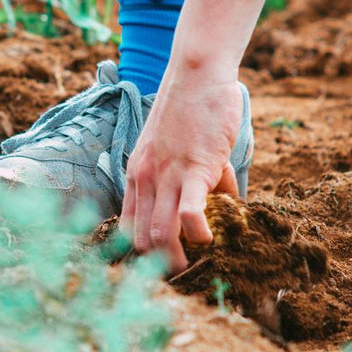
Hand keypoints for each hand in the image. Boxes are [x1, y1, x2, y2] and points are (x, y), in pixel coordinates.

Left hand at [122, 70, 241, 272]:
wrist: (196, 76)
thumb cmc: (189, 109)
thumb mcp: (173, 148)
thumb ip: (193, 176)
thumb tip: (224, 199)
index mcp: (136, 176)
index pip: (127, 227)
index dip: (141, 253)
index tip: (158, 265)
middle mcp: (145, 179)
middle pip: (141, 239)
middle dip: (159, 264)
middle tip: (180, 275)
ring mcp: (168, 176)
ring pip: (161, 234)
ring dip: (178, 259)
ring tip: (194, 267)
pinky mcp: (194, 170)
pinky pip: (190, 214)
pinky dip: (199, 234)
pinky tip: (209, 237)